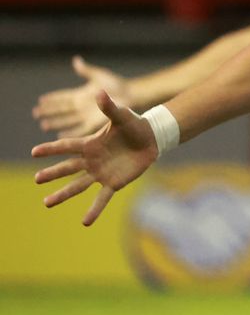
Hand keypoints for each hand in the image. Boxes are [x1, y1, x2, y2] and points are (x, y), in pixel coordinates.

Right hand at [32, 56, 130, 137]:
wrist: (132, 95)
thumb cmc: (117, 85)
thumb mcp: (99, 76)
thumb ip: (86, 71)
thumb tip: (76, 60)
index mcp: (81, 95)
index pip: (63, 98)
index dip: (52, 99)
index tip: (40, 100)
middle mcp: (82, 106)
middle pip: (62, 110)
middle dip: (49, 112)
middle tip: (36, 113)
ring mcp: (87, 115)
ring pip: (67, 120)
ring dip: (56, 123)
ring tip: (44, 125)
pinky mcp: (95, 123)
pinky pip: (80, 130)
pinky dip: (71, 132)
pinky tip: (61, 136)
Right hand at [32, 91, 158, 225]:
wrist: (151, 139)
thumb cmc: (134, 125)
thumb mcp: (122, 115)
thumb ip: (109, 107)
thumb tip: (100, 92)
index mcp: (91, 144)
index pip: (67, 146)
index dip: (52, 149)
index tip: (34, 151)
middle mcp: (92, 160)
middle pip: (68, 168)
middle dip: (52, 174)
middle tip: (36, 179)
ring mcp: (101, 173)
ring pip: (78, 186)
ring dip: (63, 194)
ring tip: (46, 203)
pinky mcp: (114, 182)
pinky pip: (101, 198)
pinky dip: (93, 210)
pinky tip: (84, 222)